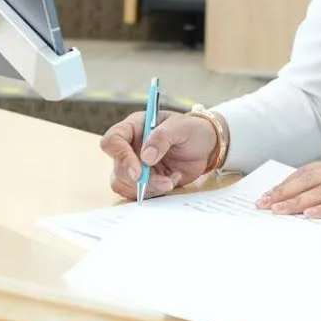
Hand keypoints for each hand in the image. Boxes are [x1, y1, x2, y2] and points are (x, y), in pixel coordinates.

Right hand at [100, 111, 218, 199]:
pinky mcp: (146, 180)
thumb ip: (162, 138)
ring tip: (171, 180)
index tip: (138, 171)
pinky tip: (173, 179)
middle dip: (140, 179)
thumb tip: (145, 157)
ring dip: (149, 188)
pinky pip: (140, 193)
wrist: (207, 146)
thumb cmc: (192, 129)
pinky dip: (156, 192)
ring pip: (125, 184)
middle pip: (118, 168)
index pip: (112, 141)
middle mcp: (130, 147)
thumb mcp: (181, 127)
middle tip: (164, 181)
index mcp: (134, 127)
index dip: (120, 157)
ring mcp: (136, 165)